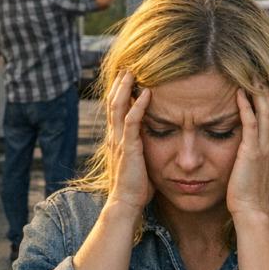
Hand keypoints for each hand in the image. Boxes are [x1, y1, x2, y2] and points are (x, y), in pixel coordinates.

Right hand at [105, 71, 153, 211]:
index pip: (115, 109)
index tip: (127, 76)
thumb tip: (156, 139)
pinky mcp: (128, 147)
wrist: (126, 203)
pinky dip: (138, 105)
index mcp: (116, 138)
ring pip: (118, 107)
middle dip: (119, 84)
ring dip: (125, 88)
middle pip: (112, 102)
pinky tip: (146, 93)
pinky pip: (131, 121)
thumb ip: (142, 147)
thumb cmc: (136, 186)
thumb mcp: (139, 161)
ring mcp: (119, 141)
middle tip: (127, 66)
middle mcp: (114, 136)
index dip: (119, 92)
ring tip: (132, 71)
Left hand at [226, 87, 268, 219]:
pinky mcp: (252, 151)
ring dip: (258, 92)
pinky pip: (250, 122)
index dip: (268, 100)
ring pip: (265, 112)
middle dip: (266, 90)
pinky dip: (246, 106)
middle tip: (258, 72)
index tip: (261, 84)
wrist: (252, 211)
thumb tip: (246, 150)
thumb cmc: (249, 195)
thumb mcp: (254, 171)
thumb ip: (253, 158)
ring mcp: (263, 147)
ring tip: (251, 75)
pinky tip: (238, 93)